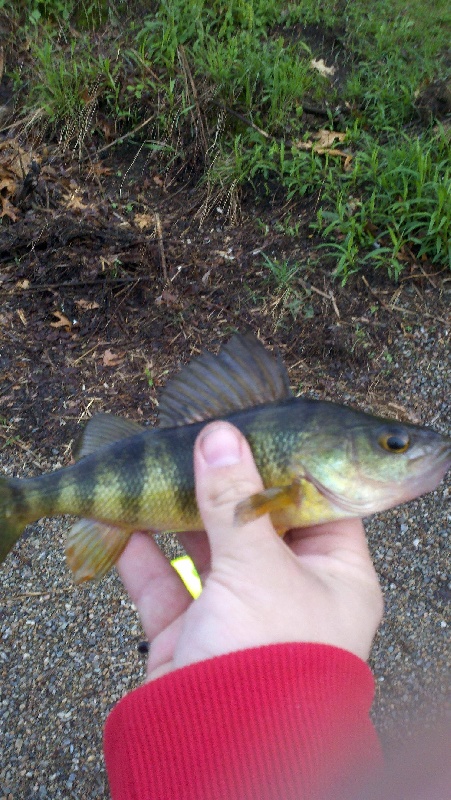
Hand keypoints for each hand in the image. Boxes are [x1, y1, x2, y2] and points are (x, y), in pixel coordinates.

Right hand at [117, 421, 383, 680]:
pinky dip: (143, 557)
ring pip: (208, 551)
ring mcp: (240, 616)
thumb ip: (234, 498)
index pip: (321, 504)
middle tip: (199, 445)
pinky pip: (166, 586)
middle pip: (257, 524)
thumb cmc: (265, 658)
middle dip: (224, 487)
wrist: (215, 752)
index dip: (291, 466)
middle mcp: (292, 594)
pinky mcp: (193, 637)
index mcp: (335, 577)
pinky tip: (123, 525)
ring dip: (179, 517)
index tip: (257, 432)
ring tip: (159, 473)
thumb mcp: (256, 566)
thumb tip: (219, 436)